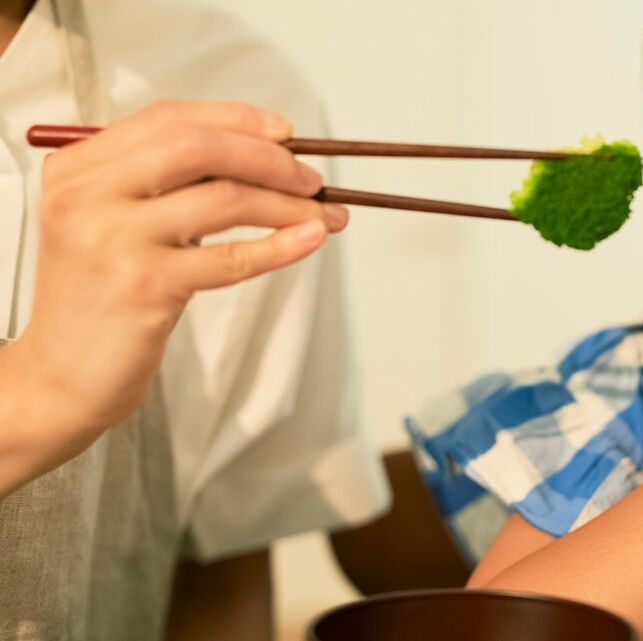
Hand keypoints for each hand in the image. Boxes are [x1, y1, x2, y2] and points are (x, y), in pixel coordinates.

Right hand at [11, 100, 348, 450]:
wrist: (62, 376)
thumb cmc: (101, 298)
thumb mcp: (113, 224)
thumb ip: (165, 184)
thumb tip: (262, 156)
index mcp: (79, 170)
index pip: (169, 119)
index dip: (236, 120)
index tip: (284, 133)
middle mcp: (88, 196)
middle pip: (199, 147)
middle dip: (268, 158)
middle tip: (310, 179)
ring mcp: (115, 239)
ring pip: (225, 199)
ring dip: (289, 205)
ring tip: (325, 215)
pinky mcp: (146, 286)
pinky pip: (233, 258)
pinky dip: (282, 245)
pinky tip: (311, 238)